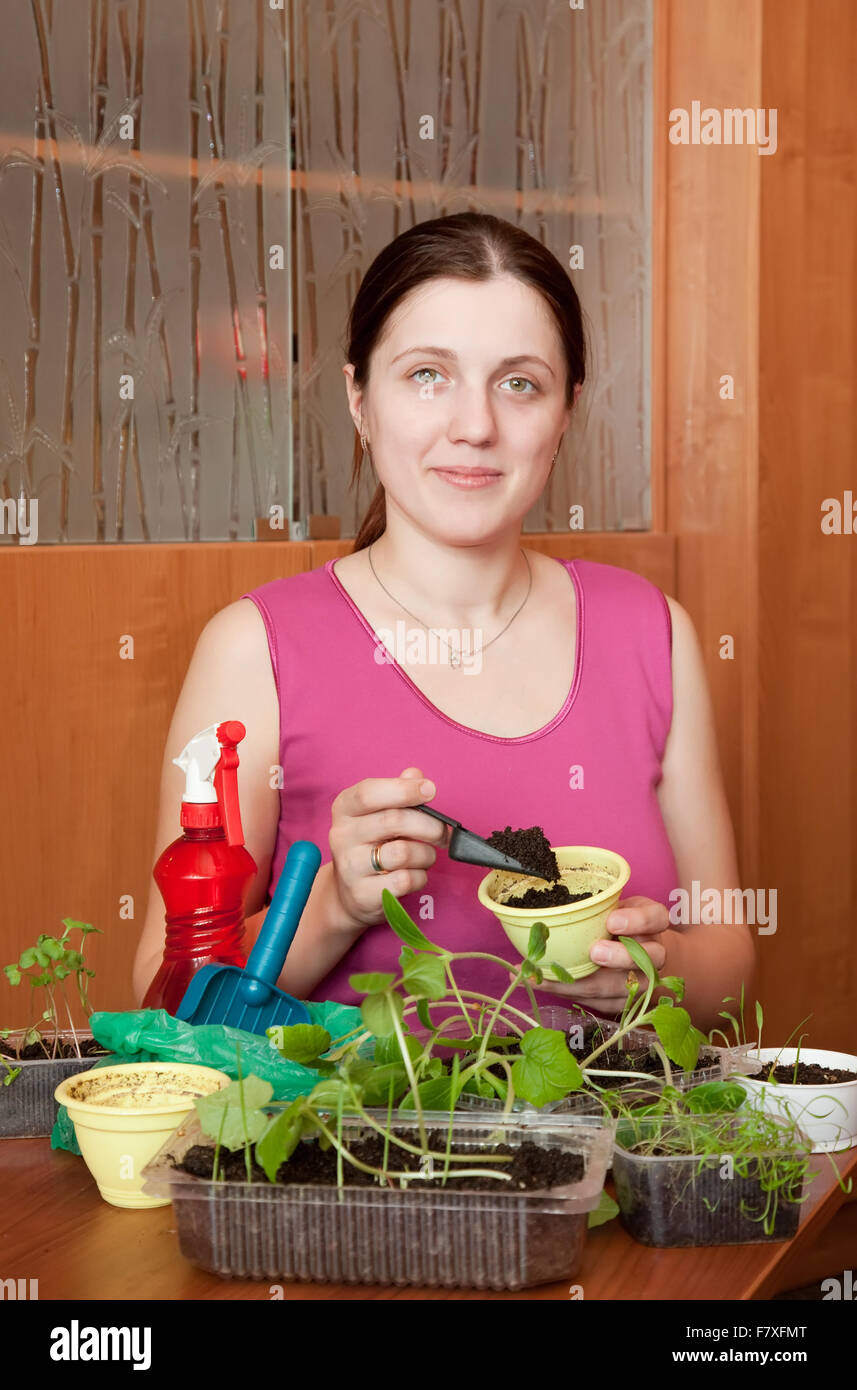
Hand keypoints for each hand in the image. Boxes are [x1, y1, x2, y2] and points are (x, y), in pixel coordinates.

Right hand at [328, 766, 448, 929]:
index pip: (369, 792)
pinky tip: (414, 874)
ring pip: (403, 852)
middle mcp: (342, 835)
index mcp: (344, 808)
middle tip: (443, 833)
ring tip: (425, 856)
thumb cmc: (372, 845)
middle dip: (429, 826)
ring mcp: (350, 866)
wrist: (350, 893)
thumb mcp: (378, 814)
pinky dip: (420, 876)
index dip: (403, 789)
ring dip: (426, 854)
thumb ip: (397, 793)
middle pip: (394, 820)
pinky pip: (405, 880)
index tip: (430, 789)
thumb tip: (416, 775)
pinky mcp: (363, 893)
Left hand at [538, 895, 669, 1013]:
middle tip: (594, 953)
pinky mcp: (626, 1002)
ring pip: (623, 988)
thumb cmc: (617, 920)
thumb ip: (598, 906)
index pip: (655, 918)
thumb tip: (559, 908)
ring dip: (587, 984)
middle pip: (646, 959)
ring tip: (551, 977)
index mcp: (653, 922)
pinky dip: (573, 994)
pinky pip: (604, 1003)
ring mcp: (644, 981)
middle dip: (618, 958)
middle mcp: (655, 954)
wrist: (634, 950)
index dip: (637, 921)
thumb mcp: (614, 905)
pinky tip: (547, 985)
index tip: (612, 921)